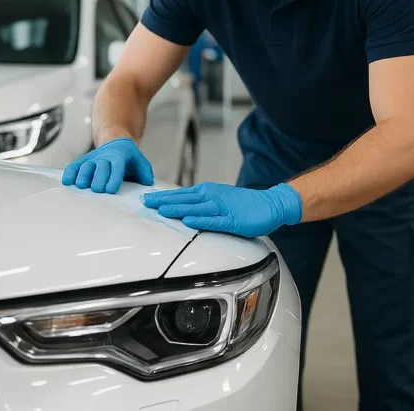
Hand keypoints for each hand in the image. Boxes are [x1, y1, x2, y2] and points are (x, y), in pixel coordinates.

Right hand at [62, 137, 154, 193]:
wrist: (115, 142)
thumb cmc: (128, 158)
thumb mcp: (139, 161)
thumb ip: (144, 171)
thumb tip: (147, 181)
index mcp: (119, 157)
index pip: (117, 167)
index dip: (113, 177)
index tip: (111, 189)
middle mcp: (104, 157)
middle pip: (100, 167)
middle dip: (98, 178)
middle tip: (96, 189)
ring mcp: (92, 159)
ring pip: (86, 165)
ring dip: (82, 175)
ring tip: (80, 186)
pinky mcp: (83, 161)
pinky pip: (75, 165)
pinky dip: (70, 172)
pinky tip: (67, 181)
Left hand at [143, 182, 302, 237]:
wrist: (268, 203)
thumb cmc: (240, 204)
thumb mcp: (216, 200)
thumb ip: (199, 203)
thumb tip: (179, 207)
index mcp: (206, 192)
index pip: (179, 194)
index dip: (162, 197)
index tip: (146, 199)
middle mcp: (211, 197)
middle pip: (183, 199)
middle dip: (163, 201)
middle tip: (145, 203)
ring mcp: (222, 208)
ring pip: (196, 208)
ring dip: (178, 209)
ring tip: (161, 210)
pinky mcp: (232, 220)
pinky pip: (214, 221)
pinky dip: (201, 221)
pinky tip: (189, 221)